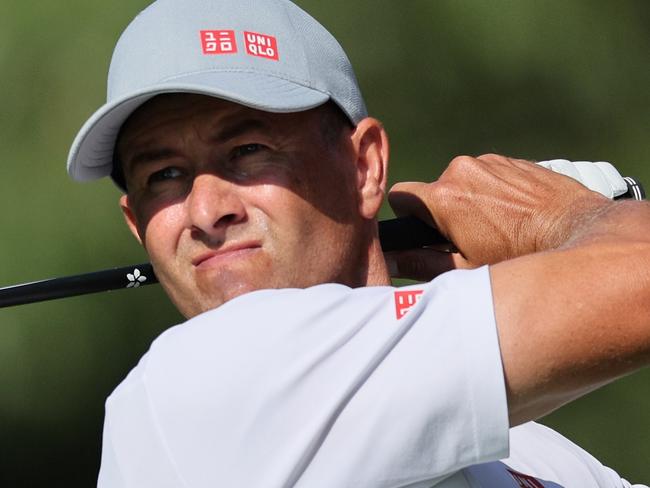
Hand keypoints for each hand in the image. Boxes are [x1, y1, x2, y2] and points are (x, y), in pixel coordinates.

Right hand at [386, 154, 608, 279]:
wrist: (575, 232)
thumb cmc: (518, 257)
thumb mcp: (466, 268)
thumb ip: (421, 262)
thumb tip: (392, 260)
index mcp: (444, 198)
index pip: (401, 196)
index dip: (409, 218)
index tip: (427, 232)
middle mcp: (461, 170)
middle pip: (434, 190)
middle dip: (444, 212)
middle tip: (469, 238)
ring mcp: (488, 162)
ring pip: (462, 181)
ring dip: (470, 200)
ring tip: (498, 226)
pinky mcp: (511, 160)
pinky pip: (488, 174)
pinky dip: (493, 192)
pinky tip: (515, 213)